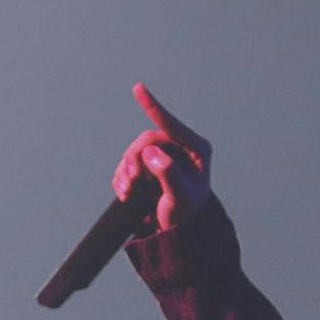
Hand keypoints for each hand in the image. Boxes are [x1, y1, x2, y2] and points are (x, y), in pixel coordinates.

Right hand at [112, 81, 212, 231]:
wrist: (179, 231)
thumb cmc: (187, 215)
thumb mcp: (181, 198)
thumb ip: (169, 174)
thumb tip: (151, 153)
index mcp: (197, 149)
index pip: (172, 125)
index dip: (153, 107)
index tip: (138, 88)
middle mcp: (181, 147)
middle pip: (147, 141)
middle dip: (134, 161)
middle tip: (130, 183)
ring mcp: (165, 153)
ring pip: (136, 151)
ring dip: (126, 171)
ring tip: (128, 192)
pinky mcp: (152, 163)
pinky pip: (130, 162)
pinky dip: (123, 177)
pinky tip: (125, 192)